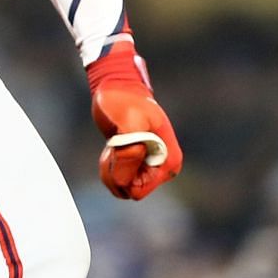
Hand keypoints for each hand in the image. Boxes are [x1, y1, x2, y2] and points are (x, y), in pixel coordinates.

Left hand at [87, 52, 182, 200]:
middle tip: (113, 145)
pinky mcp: (139, 165)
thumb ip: (129, 151)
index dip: (122, 172)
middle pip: (130, 190)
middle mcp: (164, 169)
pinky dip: (109, 167)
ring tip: (112, 144)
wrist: (116, 87)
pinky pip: (119, 180)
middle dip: (115, 170)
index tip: (118, 147)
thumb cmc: (123, 100)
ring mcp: (151, 168)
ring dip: (110, 168)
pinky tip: (111, 149)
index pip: (139, 189)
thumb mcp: (126, 121)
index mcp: (169, 161)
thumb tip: (125, 181)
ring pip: (122, 187)